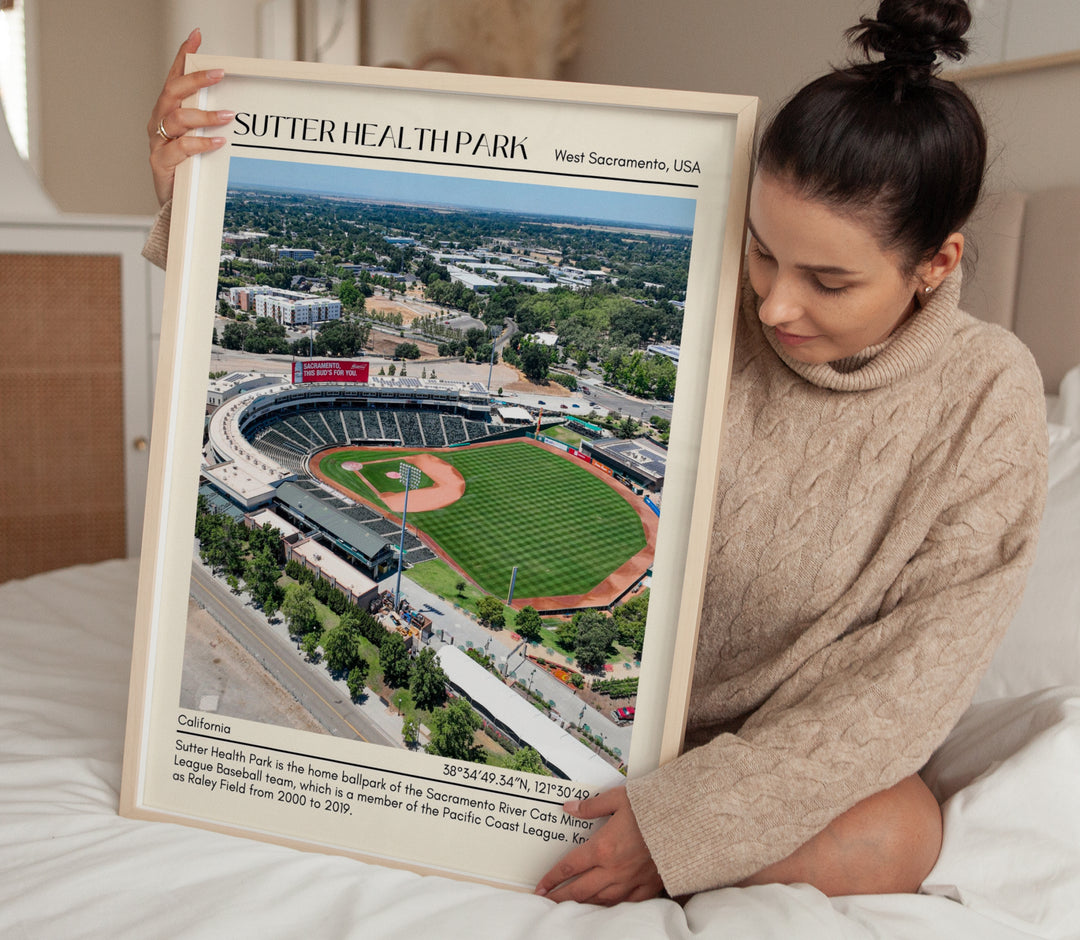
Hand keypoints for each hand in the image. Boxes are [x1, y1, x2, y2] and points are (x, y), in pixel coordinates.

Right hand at [147, 28, 233, 205]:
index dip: (184, 56)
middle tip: (219, 73)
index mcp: (167, 111)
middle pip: (173, 92)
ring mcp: (158, 142)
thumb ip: (210, 120)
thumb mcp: (199, 138)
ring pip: (177, 119)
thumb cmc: (189, 168)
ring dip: (204, 115)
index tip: (196, 36)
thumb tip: (237, 105)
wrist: (175, 204)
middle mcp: (159, 122)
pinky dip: (201, 143)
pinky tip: (219, 142)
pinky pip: (181, 148)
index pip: (174, 77)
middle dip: (195, 80)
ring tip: (228, 116)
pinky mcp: (161, 163)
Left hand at [534, 786, 662, 904]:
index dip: (552, 878)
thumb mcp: (619, 799)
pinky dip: (611, 906)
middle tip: (546, 902)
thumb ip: (592, 806)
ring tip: (570, 906)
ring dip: (582, 904)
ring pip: (600, 900)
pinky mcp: (648, 886)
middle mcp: (614, 869)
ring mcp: (631, 881)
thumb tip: (570, 808)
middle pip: (579, 890)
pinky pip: (625, 903)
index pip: (570, 867)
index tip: (541, 886)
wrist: (685, 822)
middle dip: (560, 897)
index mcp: (603, 848)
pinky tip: (604, 906)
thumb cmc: (654, 808)